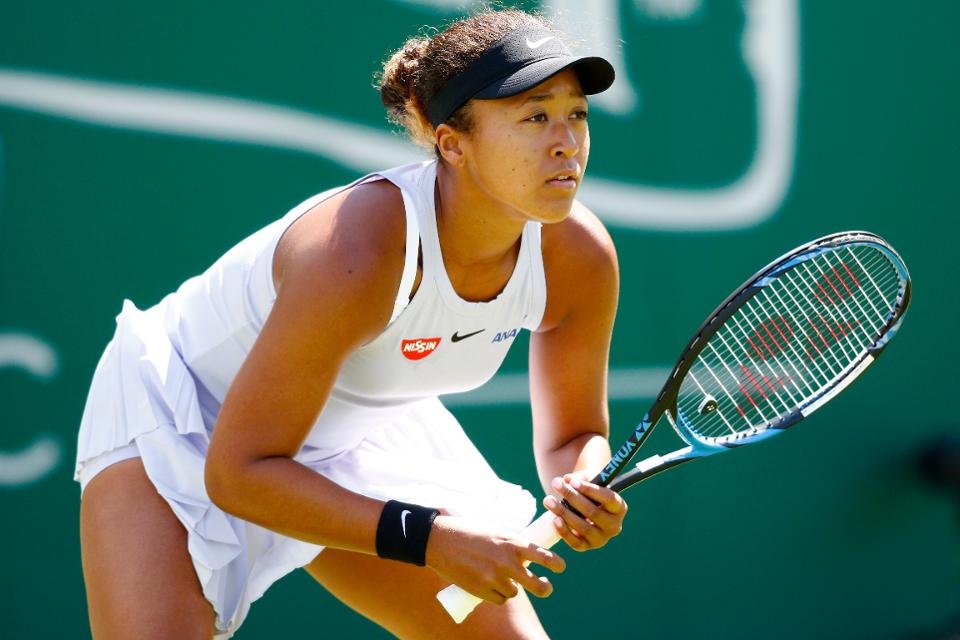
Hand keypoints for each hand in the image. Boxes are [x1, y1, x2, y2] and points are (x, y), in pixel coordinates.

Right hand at [424, 514, 565, 604]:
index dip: (556, 563)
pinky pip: (498, 599)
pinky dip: (496, 594)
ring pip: (515, 592)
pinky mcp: (481, 590)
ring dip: (512, 588)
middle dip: (546, 588)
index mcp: (512, 542)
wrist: (441, 540)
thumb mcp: (496, 530)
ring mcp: (495, 578)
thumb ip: (512, 543)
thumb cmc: (469, 531)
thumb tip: (527, 552)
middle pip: (539, 585)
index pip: (545, 556)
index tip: (560, 566)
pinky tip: (488, 584)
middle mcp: (507, 562)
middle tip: (546, 586)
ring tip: (500, 577)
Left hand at [543, 472, 627, 551]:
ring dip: (564, 513)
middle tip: (556, 484)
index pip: (608, 498)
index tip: (573, 482)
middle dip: (572, 498)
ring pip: (583, 527)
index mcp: (619, 507)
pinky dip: (564, 531)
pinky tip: (554, 519)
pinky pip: (575, 542)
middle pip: (593, 513)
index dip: (590, 490)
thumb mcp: (588, 480)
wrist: (584, 508)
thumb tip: (566, 479)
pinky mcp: (587, 546)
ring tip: (548, 499)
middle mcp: (614, 526)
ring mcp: (601, 539)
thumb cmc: (588, 491)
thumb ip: (579, 478)